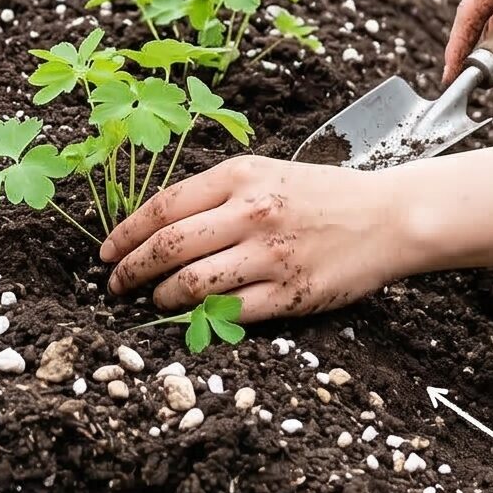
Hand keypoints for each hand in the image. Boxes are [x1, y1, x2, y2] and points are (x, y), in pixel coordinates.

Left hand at [97, 155, 417, 321]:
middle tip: (114, 285)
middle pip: (168, 246)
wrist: (387, 217)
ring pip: (193, 282)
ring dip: (162, 296)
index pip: (163, 207)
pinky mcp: (291, 292)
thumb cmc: (322, 195)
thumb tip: (158, 227)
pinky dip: (203, 317)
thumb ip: (215, 195)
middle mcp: (252, 212)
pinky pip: (232, 311)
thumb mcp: (265, 175)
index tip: (106, 252)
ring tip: (153, 300)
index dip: (125, 234)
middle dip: (130, 270)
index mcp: (240, 177)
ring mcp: (271, 255)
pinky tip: (192, 316)